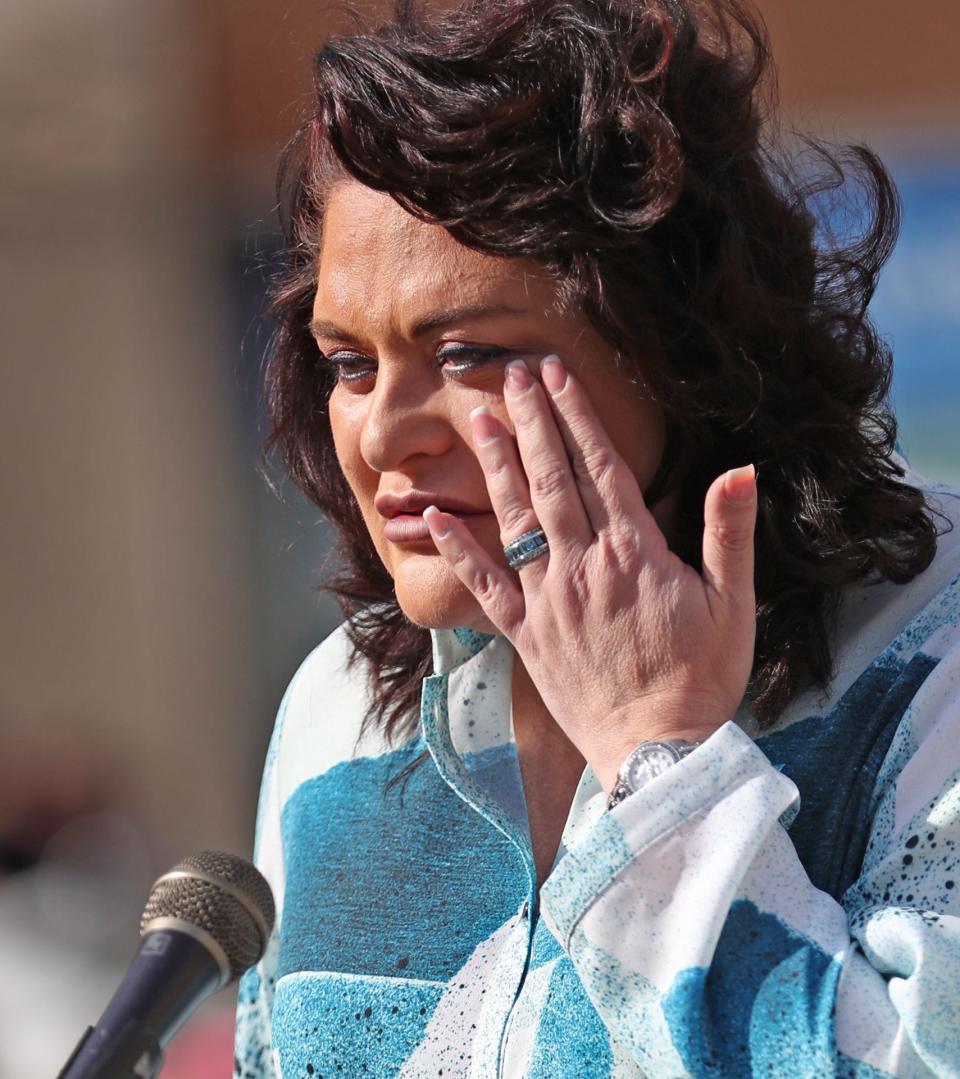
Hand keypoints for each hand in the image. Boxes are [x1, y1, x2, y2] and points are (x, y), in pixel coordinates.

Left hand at [423, 354, 757, 792]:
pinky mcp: (526, 635)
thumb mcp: (734, 604)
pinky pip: (485, 587)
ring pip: (516, 519)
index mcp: (634, 554)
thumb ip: (730, 534)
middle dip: (532, 421)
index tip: (557, 375)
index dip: (576, 417)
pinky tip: (435, 518)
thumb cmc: (702, 678)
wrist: (658, 752)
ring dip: (498, 466)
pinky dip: (460, 551)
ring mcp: (548, 600)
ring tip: (481, 419)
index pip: (600, 468)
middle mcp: (583, 567)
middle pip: (552, 479)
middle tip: (512, 373)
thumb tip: (741, 470)